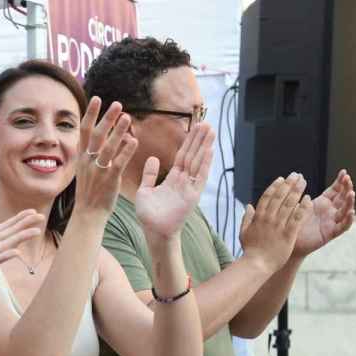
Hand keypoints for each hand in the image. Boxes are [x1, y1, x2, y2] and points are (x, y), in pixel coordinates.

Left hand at [0, 207, 44, 290]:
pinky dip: (1, 257)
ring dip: (18, 240)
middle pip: (6, 236)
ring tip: (34, 232)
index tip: (31, 211)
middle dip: (23, 226)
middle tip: (41, 217)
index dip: (16, 220)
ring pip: (1, 248)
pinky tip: (14, 252)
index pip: (1, 228)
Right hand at [72, 98, 138, 218]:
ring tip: (128, 117)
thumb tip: (105, 136)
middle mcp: (88, 161)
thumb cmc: (90, 191)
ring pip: (108, 147)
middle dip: (107, 118)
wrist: (88, 214)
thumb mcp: (86, 169)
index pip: (84, 130)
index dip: (90, 113)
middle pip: (96, 135)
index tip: (97, 98)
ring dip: (118, 131)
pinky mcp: (109, 180)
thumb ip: (94, 152)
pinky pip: (119, 163)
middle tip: (117, 104)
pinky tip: (134, 141)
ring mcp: (98, 170)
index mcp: (82, 157)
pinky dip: (126, 151)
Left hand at [134, 122, 214, 239]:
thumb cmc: (149, 215)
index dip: (189, 142)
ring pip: (198, 162)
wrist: (153, 232)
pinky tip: (209, 151)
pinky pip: (199, 177)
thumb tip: (153, 158)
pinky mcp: (192, 196)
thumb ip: (150, 174)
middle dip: (200, 139)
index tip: (195, 127)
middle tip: (207, 123)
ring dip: (204, 146)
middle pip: (193, 155)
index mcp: (173, 179)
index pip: (183, 155)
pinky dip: (204, 164)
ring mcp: (189, 188)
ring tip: (210, 131)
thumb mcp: (144, 190)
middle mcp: (184, 181)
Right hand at [239, 172, 311, 272]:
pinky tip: (309, 199)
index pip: (267, 197)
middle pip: (280, 196)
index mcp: (258, 217)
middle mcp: (268, 218)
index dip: (275, 186)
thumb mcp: (244, 232)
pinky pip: (297, 217)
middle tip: (296, 175)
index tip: (281, 179)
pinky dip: (303, 207)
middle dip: (289, 184)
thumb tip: (248, 206)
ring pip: (289, 204)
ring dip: (297, 191)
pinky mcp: (288, 233)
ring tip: (304, 182)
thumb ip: (246, 218)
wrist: (257, 264)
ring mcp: (278, 225)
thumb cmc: (251, 250)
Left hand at [293, 169, 354, 257]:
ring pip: (345, 210)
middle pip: (343, 198)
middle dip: (347, 188)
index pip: (335, 190)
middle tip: (348, 179)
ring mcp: (331, 222)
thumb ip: (298, 192)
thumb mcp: (296, 205)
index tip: (344, 172)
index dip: (340, 181)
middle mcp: (329, 212)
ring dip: (349, 202)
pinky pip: (343, 226)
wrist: (288, 242)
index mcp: (322, 203)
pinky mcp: (331, 233)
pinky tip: (351, 212)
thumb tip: (299, 176)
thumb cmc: (291, 224)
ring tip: (351, 193)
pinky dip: (348, 219)